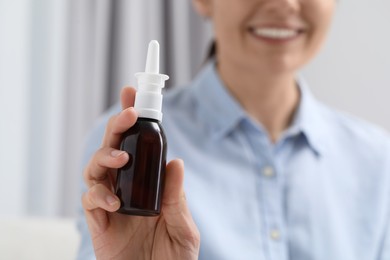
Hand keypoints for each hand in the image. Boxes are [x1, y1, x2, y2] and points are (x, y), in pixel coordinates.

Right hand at [82, 87, 199, 259]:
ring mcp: (111, 203)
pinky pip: (90, 199)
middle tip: (127, 115)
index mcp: (149, 184)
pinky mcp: (98, 222)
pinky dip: (98, 194)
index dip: (134, 122)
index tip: (132, 95)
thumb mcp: (184, 228)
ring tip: (121, 158)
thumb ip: (178, 198)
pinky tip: (114, 202)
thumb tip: (175, 161)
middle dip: (117, 127)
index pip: (141, 146)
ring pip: (95, 168)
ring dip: (104, 157)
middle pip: (114, 149)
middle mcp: (128, 188)